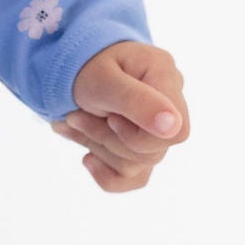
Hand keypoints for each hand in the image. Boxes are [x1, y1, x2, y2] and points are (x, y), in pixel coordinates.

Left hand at [50, 41, 188, 194]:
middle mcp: (169, 103)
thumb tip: (172, 127)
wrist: (68, 66)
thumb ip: (136, 101)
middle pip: (153, 153)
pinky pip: (135, 178)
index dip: (138, 137)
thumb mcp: (102, 80)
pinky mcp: (143, 146)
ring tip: (74, 121)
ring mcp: (158, 127)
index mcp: (165, 78)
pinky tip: (88, 158)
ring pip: (138, 166)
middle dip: (108, 140)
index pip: (176, 133)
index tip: (110, 118)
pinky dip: (106, 172)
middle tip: (76, 116)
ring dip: (98, 148)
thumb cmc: (84, 66)